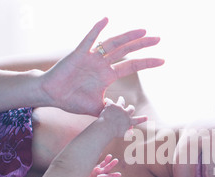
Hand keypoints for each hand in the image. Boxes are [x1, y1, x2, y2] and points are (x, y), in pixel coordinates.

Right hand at [40, 17, 163, 115]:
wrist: (51, 96)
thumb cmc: (71, 100)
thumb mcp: (97, 107)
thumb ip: (111, 110)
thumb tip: (124, 119)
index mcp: (107, 75)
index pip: (131, 65)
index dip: (147, 63)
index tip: (162, 60)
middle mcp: (102, 63)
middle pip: (126, 51)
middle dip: (142, 45)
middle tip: (158, 38)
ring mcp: (91, 58)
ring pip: (112, 44)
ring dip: (127, 37)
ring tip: (143, 31)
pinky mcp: (78, 54)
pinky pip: (88, 40)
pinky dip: (96, 30)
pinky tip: (106, 20)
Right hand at [79, 154, 120, 176]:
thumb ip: (93, 173)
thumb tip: (99, 168)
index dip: (112, 176)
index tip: (119, 175)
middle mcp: (95, 176)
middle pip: (105, 170)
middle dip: (111, 165)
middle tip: (116, 160)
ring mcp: (92, 172)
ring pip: (101, 166)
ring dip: (106, 162)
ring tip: (110, 156)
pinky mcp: (88, 169)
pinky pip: (95, 163)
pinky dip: (98, 158)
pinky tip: (101, 153)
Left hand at [100, 96, 146, 136]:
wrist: (105, 128)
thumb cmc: (113, 133)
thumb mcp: (122, 134)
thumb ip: (128, 133)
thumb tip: (132, 132)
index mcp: (129, 121)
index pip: (137, 120)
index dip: (142, 119)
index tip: (146, 117)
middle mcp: (125, 113)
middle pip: (131, 108)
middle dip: (131, 107)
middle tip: (130, 107)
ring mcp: (119, 108)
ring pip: (122, 101)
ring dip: (122, 100)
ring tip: (121, 98)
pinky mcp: (112, 105)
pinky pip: (110, 101)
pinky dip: (108, 101)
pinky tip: (106, 100)